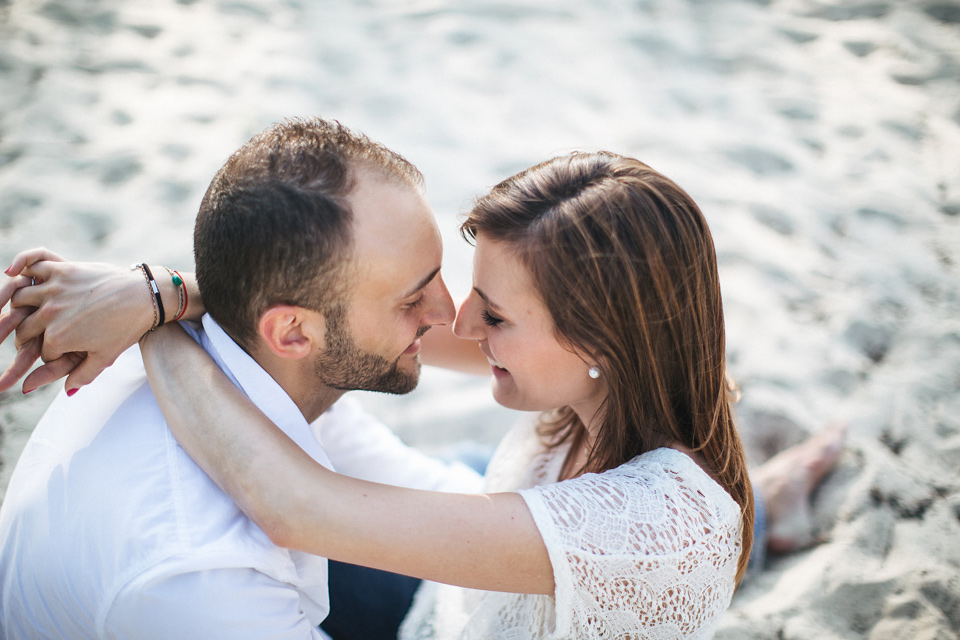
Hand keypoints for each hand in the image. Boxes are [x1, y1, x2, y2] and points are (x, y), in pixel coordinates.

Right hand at [0, 248, 155, 393]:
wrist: (145, 297)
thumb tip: (67, 392)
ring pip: (20, 299)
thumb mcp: (106, 357)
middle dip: (28, 337)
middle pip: (24, 328)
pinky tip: (13, 272)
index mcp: (58, 338)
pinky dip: (20, 265)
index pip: (42, 352)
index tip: (63, 353)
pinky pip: (32, 264)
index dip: (53, 355)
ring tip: (26, 311)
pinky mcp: (62, 269)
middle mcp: (50, 314)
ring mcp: (55, 289)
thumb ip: (82, 376)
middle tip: (36, 337)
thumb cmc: (127, 328)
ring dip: (19, 306)